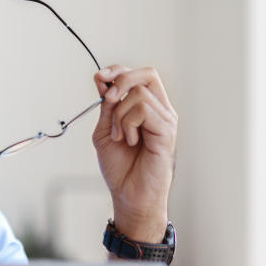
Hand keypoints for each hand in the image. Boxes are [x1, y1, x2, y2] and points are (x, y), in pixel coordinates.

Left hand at [92, 65, 177, 242]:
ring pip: (138, 95)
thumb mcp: (105, 131)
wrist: (128, 194)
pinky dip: (128, 125)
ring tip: (120, 137)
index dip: (118, 70)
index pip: (138, 75)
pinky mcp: (166, 132)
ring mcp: (166, 120)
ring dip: (119, 115)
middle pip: (147, 74)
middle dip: (122, 80)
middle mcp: (160, 110)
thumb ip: (106, 107)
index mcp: (146, 108)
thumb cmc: (120, 167)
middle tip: (108, 100)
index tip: (99, 78)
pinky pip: (143, 111)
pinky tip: (130, 142)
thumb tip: (102, 80)